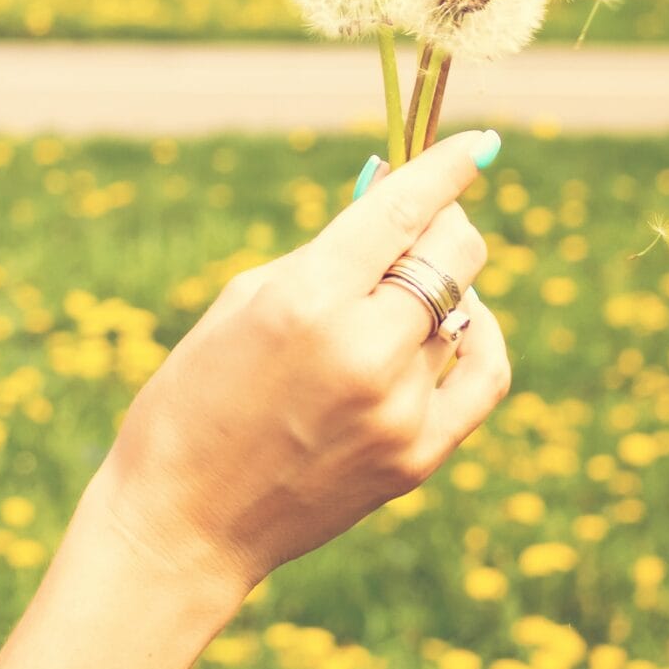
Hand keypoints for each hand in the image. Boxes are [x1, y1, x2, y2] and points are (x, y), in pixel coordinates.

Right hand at [94, 129, 513, 602]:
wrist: (183, 523)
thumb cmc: (193, 400)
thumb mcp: (241, 304)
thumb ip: (322, 255)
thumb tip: (393, 209)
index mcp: (305, 301)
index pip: (402, 212)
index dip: (447, 168)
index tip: (478, 146)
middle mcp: (364, 350)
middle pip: (453, 256)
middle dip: (444, 225)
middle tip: (422, 224)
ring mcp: (399, 409)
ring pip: (461, 312)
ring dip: (435, 292)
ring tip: (390, 300)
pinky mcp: (419, 456)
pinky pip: (484, 377)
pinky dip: (480, 338)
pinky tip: (464, 325)